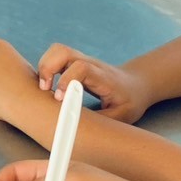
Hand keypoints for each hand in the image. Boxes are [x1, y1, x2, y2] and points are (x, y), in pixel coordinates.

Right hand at [36, 43, 151, 123]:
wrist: (137, 85)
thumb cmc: (129, 102)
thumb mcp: (121, 117)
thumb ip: (100, 122)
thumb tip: (78, 129)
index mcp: (103, 77)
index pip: (81, 67)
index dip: (66, 80)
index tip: (59, 98)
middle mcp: (90, 64)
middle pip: (63, 51)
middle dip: (47, 68)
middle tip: (44, 89)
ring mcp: (82, 60)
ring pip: (57, 50)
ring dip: (44, 66)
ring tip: (44, 87)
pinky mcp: (75, 62)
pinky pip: (56, 56)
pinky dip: (46, 67)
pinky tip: (48, 85)